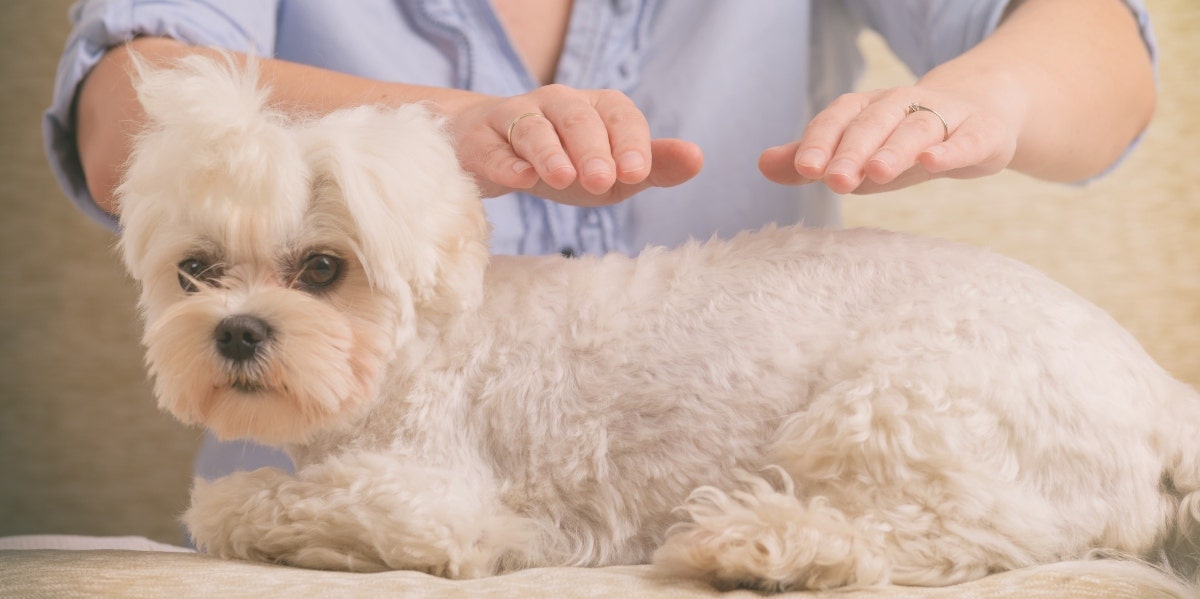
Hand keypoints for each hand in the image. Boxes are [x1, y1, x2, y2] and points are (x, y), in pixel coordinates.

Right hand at [448, 84, 702, 205]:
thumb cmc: (565, 164)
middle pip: (577, 118)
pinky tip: (520, 178)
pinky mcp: (481, 140)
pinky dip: (506, 162)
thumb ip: (653, 166)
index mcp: (596, 109)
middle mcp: (556, 104)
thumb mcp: (613, 172)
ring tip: (564, 179)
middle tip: (604, 181)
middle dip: (593, 149)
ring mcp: (515, 118)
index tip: (639, 172)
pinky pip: (493, 148)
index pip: (620, 116)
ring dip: (550, 152)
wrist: (493, 154)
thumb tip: (697, 158)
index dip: (631, 142)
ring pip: (533, 128)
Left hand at [758, 86, 1018, 193]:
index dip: (821, 141)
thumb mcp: (855, 154)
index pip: (839, 119)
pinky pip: (966, 139)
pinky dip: (950, 150)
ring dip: (895, 149)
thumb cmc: (901, 143)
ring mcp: (944, 116)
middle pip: (874, 123)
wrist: (978, 117)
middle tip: (835, 180)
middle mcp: (903, 105)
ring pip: (916, 129)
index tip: (805, 168)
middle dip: (853, 151)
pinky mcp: (982, 133)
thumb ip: (811, 161)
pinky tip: (932, 162)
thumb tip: (762, 164)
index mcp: (867, 109)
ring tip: (876, 172)